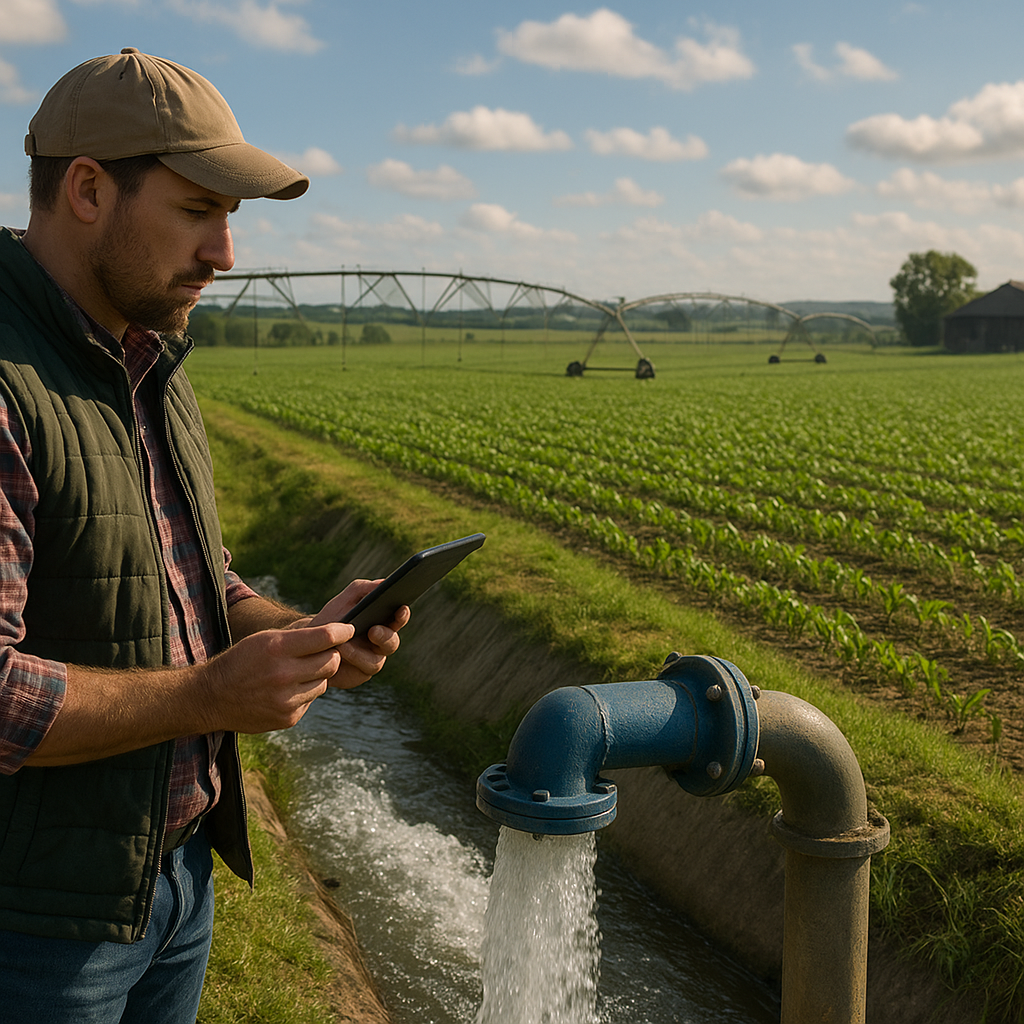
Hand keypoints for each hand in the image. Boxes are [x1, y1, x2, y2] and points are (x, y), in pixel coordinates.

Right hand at [202, 621, 354, 732]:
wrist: (212, 697)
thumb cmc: (243, 660)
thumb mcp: (265, 639)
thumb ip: (299, 637)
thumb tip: (336, 635)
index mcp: (277, 648)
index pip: (325, 638)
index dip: (342, 631)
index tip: (349, 629)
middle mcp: (283, 674)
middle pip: (332, 662)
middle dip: (331, 655)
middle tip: (323, 652)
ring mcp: (286, 700)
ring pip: (324, 682)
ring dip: (317, 676)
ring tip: (296, 672)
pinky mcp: (288, 718)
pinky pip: (311, 699)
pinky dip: (305, 693)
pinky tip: (285, 690)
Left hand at [306, 579, 410, 688]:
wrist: (309, 643)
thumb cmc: (332, 619)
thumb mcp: (344, 600)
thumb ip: (363, 590)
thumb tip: (383, 583)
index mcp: (382, 622)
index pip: (398, 619)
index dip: (402, 615)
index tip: (401, 608)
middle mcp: (380, 644)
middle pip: (392, 642)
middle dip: (385, 636)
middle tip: (373, 630)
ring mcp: (371, 661)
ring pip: (376, 661)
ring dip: (360, 652)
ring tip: (344, 644)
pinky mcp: (359, 675)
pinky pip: (360, 672)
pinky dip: (350, 661)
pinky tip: (339, 652)